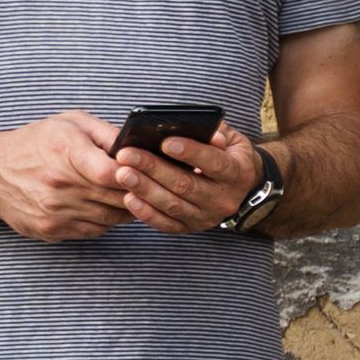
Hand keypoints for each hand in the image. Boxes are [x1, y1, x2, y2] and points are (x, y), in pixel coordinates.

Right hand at [0, 111, 129, 241]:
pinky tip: (99, 206)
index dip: (134, 175)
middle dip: (136, 193)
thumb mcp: (70, 123)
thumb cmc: (35, 143)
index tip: (142, 172)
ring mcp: (55, 210)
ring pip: (111, 219)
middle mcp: (59, 185)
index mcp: (65, 152)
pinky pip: (95, 231)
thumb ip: (107, 133)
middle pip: (117, 199)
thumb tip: (138, 147)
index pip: (112, 173)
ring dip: (124, 210)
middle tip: (143, 186)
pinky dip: (105, 221)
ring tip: (121, 195)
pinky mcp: (51, 229)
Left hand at [114, 121, 267, 233]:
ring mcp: (207, 217)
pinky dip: (146, 212)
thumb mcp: (230, 140)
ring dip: (145, 189)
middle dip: (154, 169)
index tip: (165, 142)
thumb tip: (205, 132)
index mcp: (237, 173)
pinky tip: (128, 197)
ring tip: (122, 173)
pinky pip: (165, 223)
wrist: (236, 187)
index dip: (190, 152)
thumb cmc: (225, 154)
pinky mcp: (190, 227)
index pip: (215, 163)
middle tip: (126, 155)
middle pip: (187, 185)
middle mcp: (224, 199)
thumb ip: (217, 133)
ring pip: (173, 205)